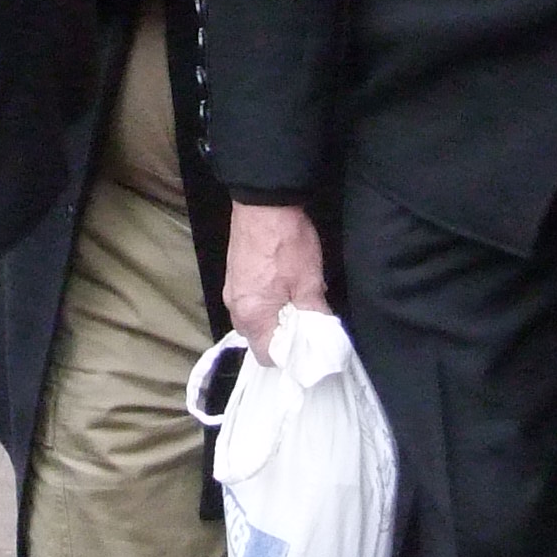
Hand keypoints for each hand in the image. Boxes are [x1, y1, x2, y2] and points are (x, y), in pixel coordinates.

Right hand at [223, 201, 327, 360]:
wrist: (264, 200)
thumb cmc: (285, 242)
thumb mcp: (309, 283)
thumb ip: (315, 316)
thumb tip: (324, 338)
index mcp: (251, 315)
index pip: (267, 356)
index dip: (290, 355)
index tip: (309, 345)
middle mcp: (235, 306)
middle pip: (259, 338)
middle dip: (283, 336)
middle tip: (307, 322)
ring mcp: (233, 288)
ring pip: (255, 318)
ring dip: (275, 317)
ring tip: (298, 300)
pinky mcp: (235, 273)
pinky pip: (250, 300)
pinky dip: (267, 301)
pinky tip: (285, 284)